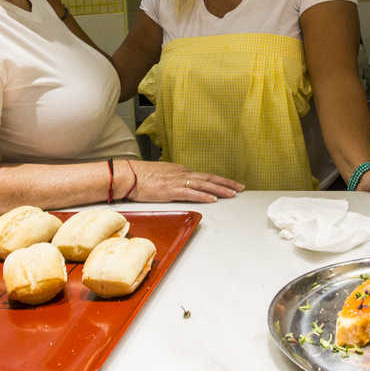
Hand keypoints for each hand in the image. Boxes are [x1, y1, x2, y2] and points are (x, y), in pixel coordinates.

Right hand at [126, 160, 242, 202]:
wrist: (129, 175)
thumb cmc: (141, 176)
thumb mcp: (162, 174)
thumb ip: (174, 179)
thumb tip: (182, 184)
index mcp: (180, 170)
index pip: (204, 176)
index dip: (219, 180)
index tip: (231, 184)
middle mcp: (182, 174)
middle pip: (209, 178)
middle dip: (226, 183)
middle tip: (240, 188)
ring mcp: (177, 181)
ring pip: (204, 185)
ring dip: (220, 190)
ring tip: (232, 194)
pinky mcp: (171, 191)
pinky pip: (191, 193)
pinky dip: (203, 196)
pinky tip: (213, 199)